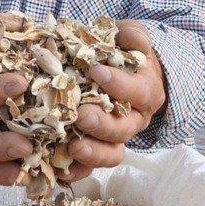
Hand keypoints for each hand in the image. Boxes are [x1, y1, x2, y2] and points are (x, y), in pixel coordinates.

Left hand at [65, 19, 166, 182]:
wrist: (119, 74)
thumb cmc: (122, 53)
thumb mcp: (130, 37)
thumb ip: (133, 35)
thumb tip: (133, 39)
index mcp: (144, 93)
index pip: (137, 92)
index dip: (119, 84)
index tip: (95, 71)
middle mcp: (133, 119)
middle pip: (123, 129)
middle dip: (103, 125)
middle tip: (80, 115)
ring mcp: (116, 138)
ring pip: (111, 153)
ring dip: (92, 153)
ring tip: (73, 146)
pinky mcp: (97, 149)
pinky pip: (90, 167)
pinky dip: (76, 170)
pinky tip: (60, 168)